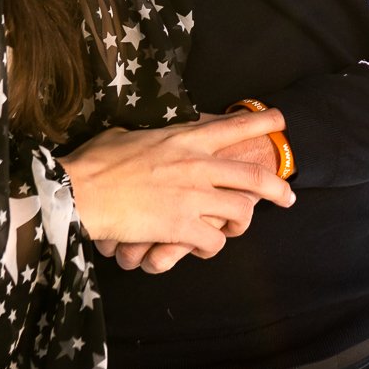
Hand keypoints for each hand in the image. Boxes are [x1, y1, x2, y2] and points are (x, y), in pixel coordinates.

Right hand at [62, 108, 295, 267]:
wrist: (80, 190)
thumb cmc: (95, 162)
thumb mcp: (126, 135)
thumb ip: (146, 135)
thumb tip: (142, 134)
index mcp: (184, 138)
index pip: (234, 126)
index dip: (262, 123)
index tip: (280, 121)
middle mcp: (197, 164)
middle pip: (254, 175)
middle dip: (277, 187)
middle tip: (288, 196)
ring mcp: (193, 196)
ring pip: (242, 212)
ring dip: (242, 224)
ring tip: (235, 229)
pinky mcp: (183, 226)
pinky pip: (214, 241)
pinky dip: (211, 247)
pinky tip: (201, 247)